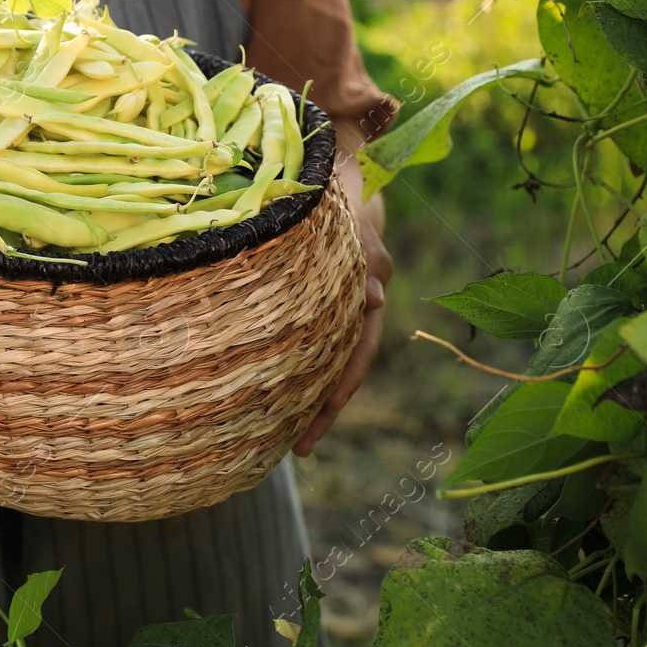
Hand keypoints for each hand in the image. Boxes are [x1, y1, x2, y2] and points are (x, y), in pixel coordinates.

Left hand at [291, 213, 389, 456]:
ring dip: (303, 403)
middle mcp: (352, 321)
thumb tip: (378, 296)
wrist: (333, 196)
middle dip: (322, 414)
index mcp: (369, 307)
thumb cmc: (348, 214)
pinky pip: (302, 353)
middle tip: (298, 450)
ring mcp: (331, 321)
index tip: (326, 413)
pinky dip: (290, 376)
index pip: (359, 355)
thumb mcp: (362, 232)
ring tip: (277, 439)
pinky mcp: (307, 317)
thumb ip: (371, 262)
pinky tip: (268, 399)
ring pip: (320, 370)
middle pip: (339, 376)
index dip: (344, 385)